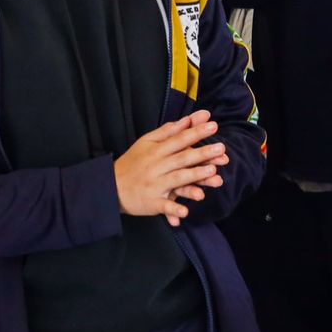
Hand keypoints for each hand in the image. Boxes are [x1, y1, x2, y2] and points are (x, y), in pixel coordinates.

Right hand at [115, 111, 230, 227]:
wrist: (109, 186)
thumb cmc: (132, 162)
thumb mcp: (146, 142)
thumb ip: (168, 131)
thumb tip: (187, 119)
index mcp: (156, 150)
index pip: (179, 140)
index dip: (196, 132)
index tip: (213, 125)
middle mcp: (156, 166)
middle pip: (182, 158)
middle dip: (202, 154)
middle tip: (222, 149)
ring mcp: (154, 185)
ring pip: (177, 180)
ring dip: (194, 177)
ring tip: (212, 173)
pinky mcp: (151, 203)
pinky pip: (164, 206)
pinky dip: (174, 210)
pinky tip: (186, 212)